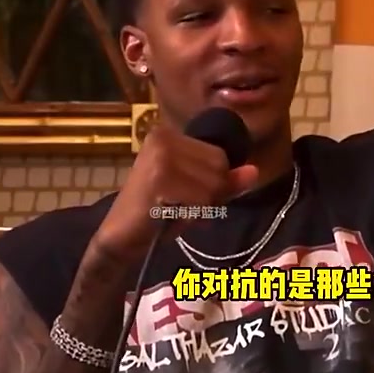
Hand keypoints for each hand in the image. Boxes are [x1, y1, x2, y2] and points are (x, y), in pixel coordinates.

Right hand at [95, 122, 258, 261]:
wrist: (120, 238)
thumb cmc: (158, 213)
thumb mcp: (196, 192)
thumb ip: (225, 181)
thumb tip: (254, 171)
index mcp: (169, 134)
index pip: (220, 156)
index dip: (214, 182)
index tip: (188, 195)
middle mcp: (163, 138)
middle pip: (220, 167)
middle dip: (210, 195)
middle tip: (181, 205)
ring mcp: (160, 156)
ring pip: (213, 185)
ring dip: (201, 207)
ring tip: (176, 211)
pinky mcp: (159, 179)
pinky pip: (201, 199)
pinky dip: (192, 214)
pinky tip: (170, 215)